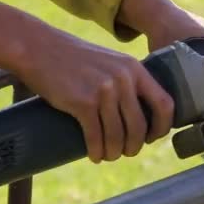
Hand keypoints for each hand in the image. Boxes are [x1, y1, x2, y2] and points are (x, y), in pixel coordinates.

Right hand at [0, 5, 173, 162]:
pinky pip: (96, 136)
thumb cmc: (75, 59)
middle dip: (135, 145)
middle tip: (127, 152)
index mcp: (136, 70)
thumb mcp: (111, 63)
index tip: (152, 138)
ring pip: (118, 135)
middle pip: (140, 126)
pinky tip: (94, 156)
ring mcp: (104, 90)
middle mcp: (124, 79)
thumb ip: (127, 82)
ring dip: (114, 152)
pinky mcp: (83, 102)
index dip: (162, 127)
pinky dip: (97, 151)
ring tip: (109, 155)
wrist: (38, 47)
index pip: (165, 104)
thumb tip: (141, 115)